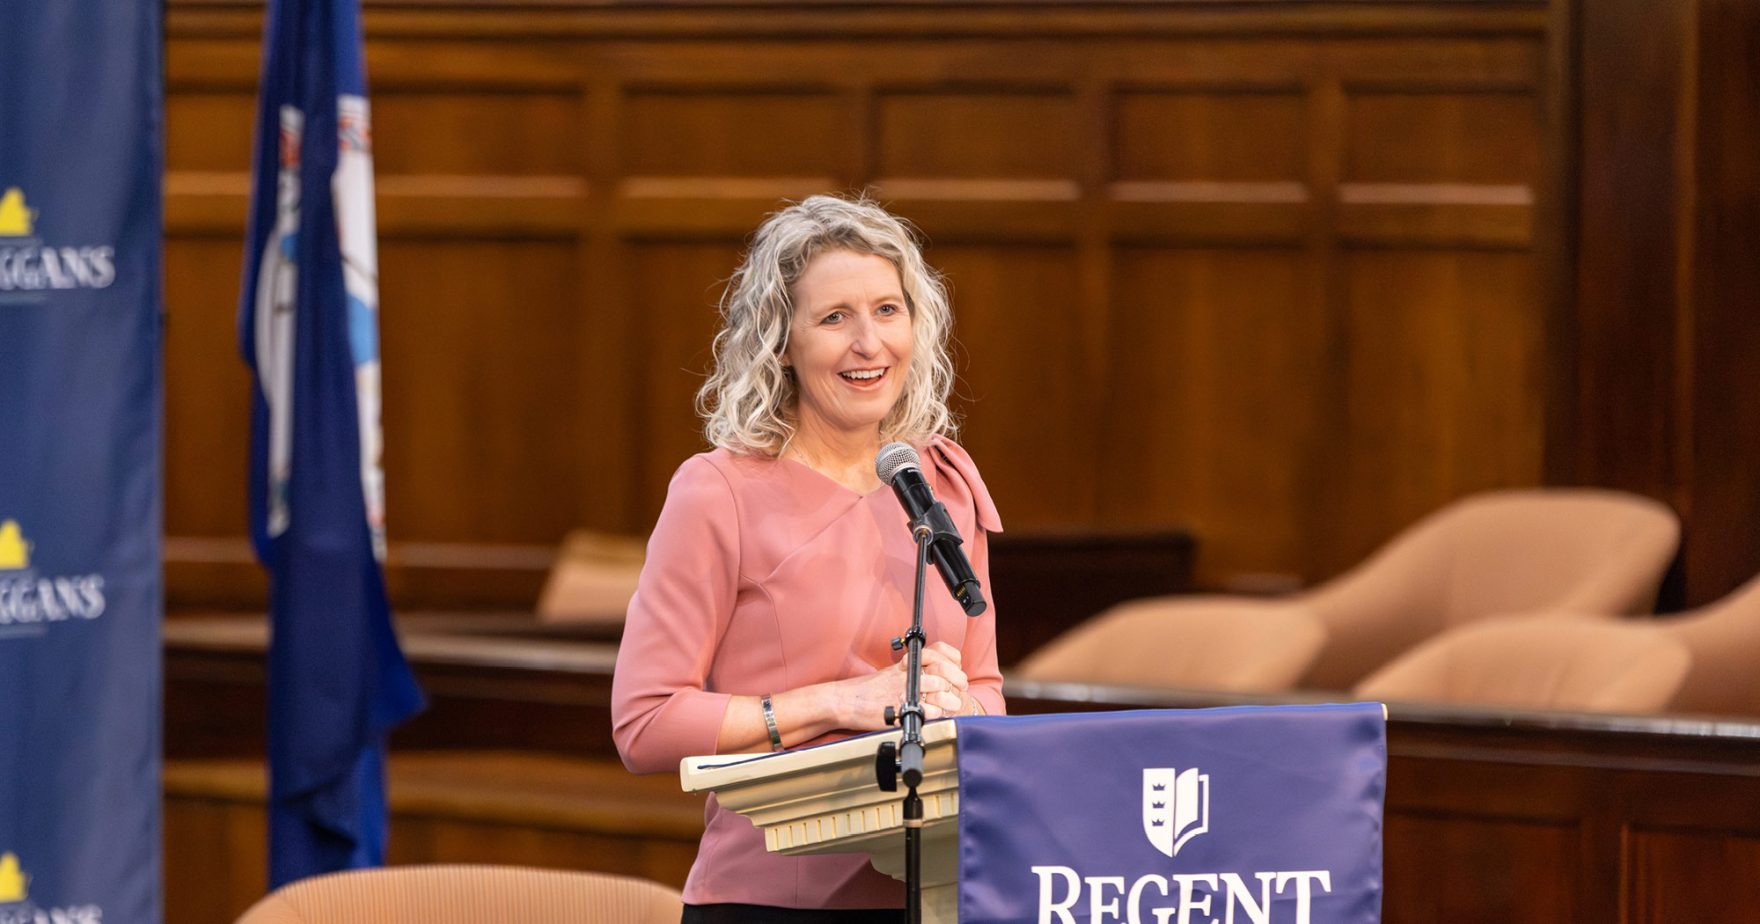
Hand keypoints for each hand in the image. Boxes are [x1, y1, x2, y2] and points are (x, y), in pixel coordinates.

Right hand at [834, 642, 970, 730]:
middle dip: (957, 678)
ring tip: (953, 703)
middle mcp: (906, 674)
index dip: (953, 660)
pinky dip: (935, 713)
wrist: (845, 701)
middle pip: (941, 667)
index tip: (958, 668)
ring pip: (937, 686)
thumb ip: (911, 672)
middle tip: (961, 686)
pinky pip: (925, 709)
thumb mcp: (892, 673)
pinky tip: (936, 714)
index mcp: (906, 664)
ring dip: (950, 697)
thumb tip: (937, 677)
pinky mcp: (899, 708)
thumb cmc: (868, 690)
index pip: (937, 651)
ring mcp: (903, 690)